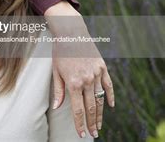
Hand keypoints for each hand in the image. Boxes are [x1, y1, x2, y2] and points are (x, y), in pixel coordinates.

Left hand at [45, 1, 114, 138]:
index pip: (78, 110)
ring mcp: (96, 74)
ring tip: (99, 125)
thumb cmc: (60, 52)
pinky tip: (110, 107)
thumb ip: (58, 90)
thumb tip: (57, 107)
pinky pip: (108, 86)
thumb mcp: (55, 71)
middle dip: (91, 123)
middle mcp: (87, 80)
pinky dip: (110, 97)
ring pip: (100, 100)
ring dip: (100, 114)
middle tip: (93, 134)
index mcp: (73, 83)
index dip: (80, 124)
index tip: (81, 134)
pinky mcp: (103, 68)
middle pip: (91, 108)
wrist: (71, 33)